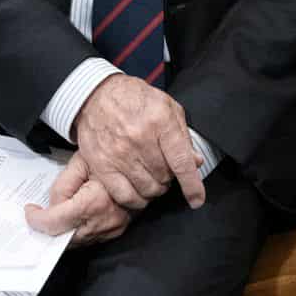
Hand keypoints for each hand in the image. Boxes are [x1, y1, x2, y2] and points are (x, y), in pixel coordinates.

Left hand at [24, 152, 132, 246]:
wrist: (139, 161)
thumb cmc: (109, 156)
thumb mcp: (79, 163)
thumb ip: (61, 187)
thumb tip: (52, 207)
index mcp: (93, 203)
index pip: (55, 223)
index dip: (37, 219)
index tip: (31, 211)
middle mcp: (104, 221)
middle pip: (65, 238)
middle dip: (50, 229)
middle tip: (40, 216)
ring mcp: (113, 228)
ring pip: (78, 241)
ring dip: (64, 232)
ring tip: (55, 216)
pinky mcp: (118, 230)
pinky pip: (91, 238)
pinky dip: (79, 231)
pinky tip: (73, 218)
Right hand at [73, 74, 205, 211]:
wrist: (98, 96)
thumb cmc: (135, 100)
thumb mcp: (168, 107)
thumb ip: (183, 136)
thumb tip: (196, 162)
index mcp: (160, 121)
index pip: (181, 161)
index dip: (192, 185)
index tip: (197, 199)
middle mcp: (139, 138)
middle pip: (164, 177)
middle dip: (169, 178)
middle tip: (163, 169)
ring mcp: (118, 153)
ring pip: (147, 189)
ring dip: (154, 189)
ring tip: (151, 177)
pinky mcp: (102, 165)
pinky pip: (124, 195)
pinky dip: (135, 199)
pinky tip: (137, 189)